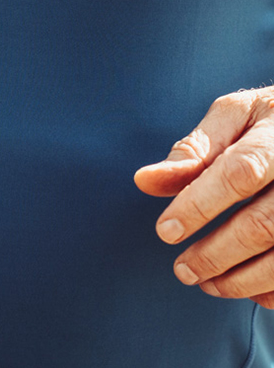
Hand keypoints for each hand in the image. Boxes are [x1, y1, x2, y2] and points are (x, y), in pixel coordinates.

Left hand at [135, 86, 273, 307]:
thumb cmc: (273, 120)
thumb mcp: (235, 115)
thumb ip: (194, 149)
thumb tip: (145, 181)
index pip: (239, 174)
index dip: (199, 205)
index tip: (166, 231)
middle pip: (263, 225)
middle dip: (217, 254)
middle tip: (183, 270)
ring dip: (244, 280)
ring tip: (208, 283)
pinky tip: (251, 291)